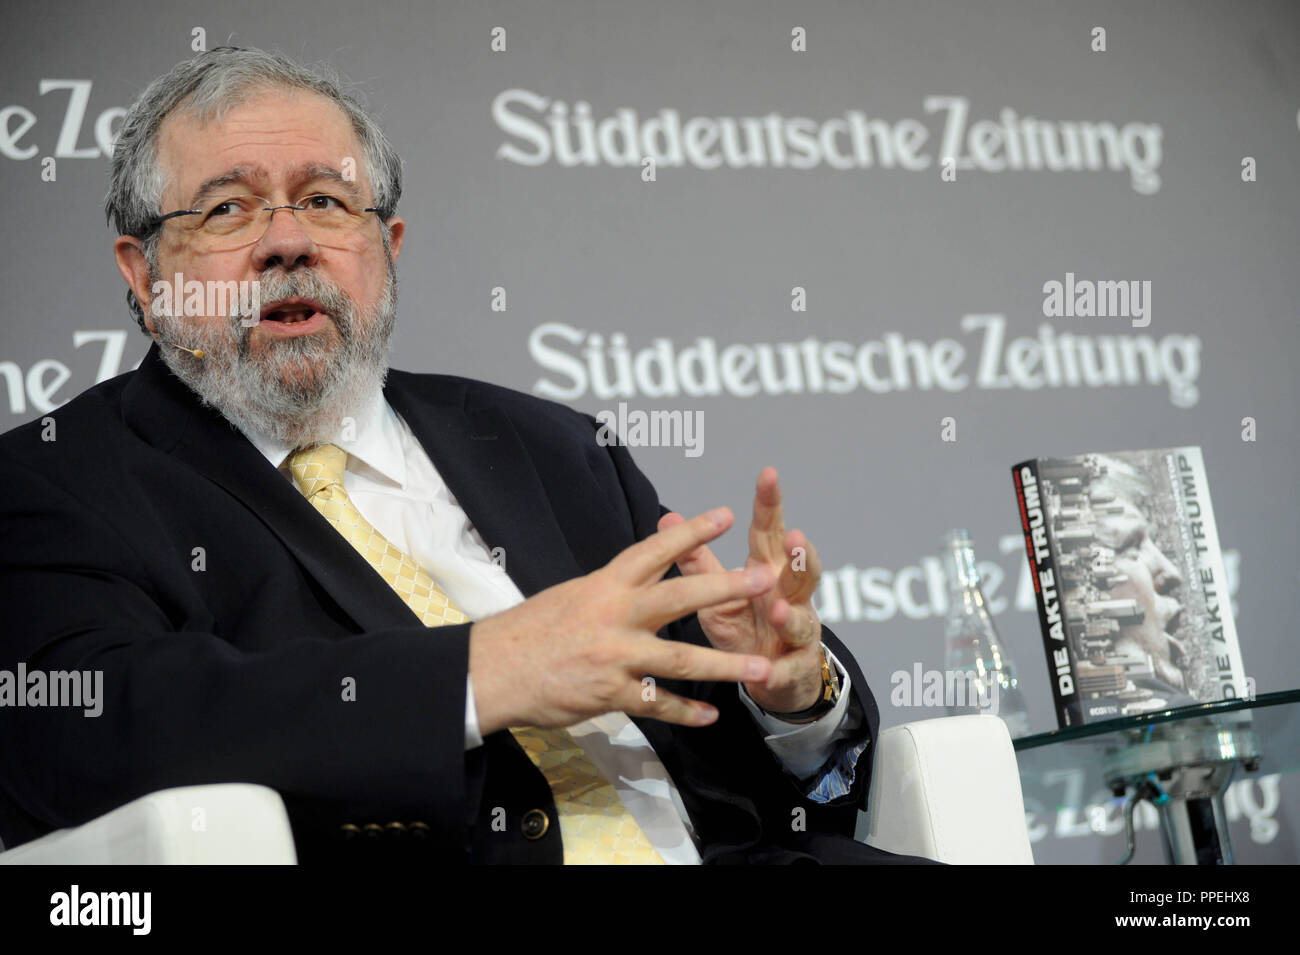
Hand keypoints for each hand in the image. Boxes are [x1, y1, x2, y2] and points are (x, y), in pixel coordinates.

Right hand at [468, 507, 775, 734]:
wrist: (493, 670)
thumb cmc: (531, 630)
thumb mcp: (572, 594)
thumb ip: (613, 588)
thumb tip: (642, 573)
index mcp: (605, 584)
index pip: (654, 551)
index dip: (691, 532)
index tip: (725, 516)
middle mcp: (614, 614)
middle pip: (680, 597)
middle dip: (726, 587)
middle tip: (766, 579)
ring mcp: (614, 655)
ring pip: (680, 659)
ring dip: (725, 665)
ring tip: (763, 668)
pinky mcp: (608, 693)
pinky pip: (656, 703)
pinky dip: (684, 712)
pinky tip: (710, 716)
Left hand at [658, 467, 825, 716]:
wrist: (771, 677)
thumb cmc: (744, 623)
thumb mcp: (716, 593)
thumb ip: (696, 560)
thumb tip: (667, 518)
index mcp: (768, 571)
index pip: (770, 532)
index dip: (770, 504)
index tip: (767, 474)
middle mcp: (789, 597)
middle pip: (801, 571)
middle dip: (801, 554)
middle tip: (792, 537)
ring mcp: (797, 632)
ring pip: (800, 619)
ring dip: (788, 614)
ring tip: (776, 609)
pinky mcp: (792, 669)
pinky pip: (786, 669)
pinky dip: (777, 670)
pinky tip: (767, 671)